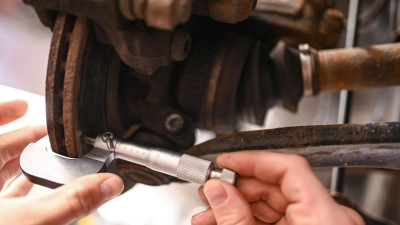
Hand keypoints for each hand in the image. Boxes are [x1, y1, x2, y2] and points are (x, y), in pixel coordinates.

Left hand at [0, 99, 123, 224]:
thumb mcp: (34, 219)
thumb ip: (73, 200)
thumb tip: (108, 182)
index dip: (6, 113)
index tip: (22, 104)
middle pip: (2, 150)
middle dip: (26, 138)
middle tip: (48, 132)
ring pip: (3, 174)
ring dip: (25, 165)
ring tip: (47, 158)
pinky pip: (7, 198)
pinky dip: (23, 190)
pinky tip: (38, 192)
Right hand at [192, 151, 364, 224]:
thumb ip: (234, 216)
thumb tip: (217, 190)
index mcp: (324, 216)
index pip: (287, 167)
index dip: (251, 160)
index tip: (224, 162)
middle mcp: (326, 219)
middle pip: (275, 187)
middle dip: (235, 189)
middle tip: (208, 193)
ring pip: (271, 206)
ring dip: (236, 208)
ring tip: (207, 216)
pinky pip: (275, 221)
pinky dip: (248, 221)